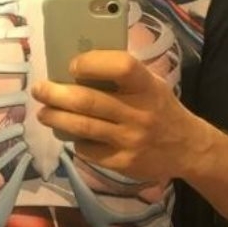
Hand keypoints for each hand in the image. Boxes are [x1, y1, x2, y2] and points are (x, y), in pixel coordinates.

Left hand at [32, 50, 209, 183]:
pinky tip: (72, 136)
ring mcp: (131, 140)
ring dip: (56, 118)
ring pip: (83, 127)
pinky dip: (77, 142)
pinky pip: (90, 151)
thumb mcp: (152, 86)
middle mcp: (140, 113)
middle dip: (56, 94)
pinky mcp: (124, 163)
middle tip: (39, 90)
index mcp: (147, 86)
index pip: (121, 66)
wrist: (188, 149)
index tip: (72, 65)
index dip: (92, 63)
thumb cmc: (161, 109)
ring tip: (43, 113)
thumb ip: (123, 78)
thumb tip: (76, 69)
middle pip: (89, 101)